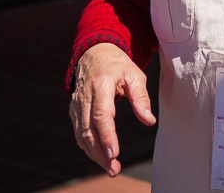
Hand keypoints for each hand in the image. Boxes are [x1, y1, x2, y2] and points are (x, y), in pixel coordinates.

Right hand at [69, 42, 156, 176]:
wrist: (95, 54)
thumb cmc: (118, 65)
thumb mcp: (135, 75)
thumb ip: (141, 98)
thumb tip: (149, 121)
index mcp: (102, 86)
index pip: (101, 115)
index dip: (106, 136)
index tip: (114, 153)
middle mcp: (85, 97)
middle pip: (89, 130)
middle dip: (100, 152)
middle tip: (113, 168)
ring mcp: (77, 105)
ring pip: (81, 135)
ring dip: (94, 154)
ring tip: (110, 167)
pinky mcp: (74, 111)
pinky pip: (79, 132)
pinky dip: (88, 147)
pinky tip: (100, 157)